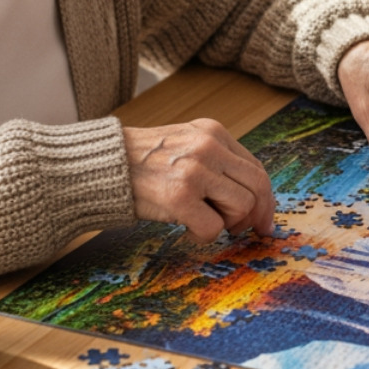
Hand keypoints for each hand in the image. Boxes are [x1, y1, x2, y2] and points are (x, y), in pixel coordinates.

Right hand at [123, 120, 274, 240]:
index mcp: (213, 132)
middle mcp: (208, 147)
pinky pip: (213, 228)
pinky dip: (203, 236)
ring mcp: (195, 171)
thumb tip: (256, 200)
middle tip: (240, 230)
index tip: (263, 220)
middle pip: (257, 187)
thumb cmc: (143, 161)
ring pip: (241, 207)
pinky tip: (186, 230)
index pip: (256, 168)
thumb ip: (218, 162)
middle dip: (255, 215)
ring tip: (204, 222)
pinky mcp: (179, 196)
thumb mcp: (186, 145)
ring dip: (227, 224)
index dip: (265, 199)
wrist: (102, 165)